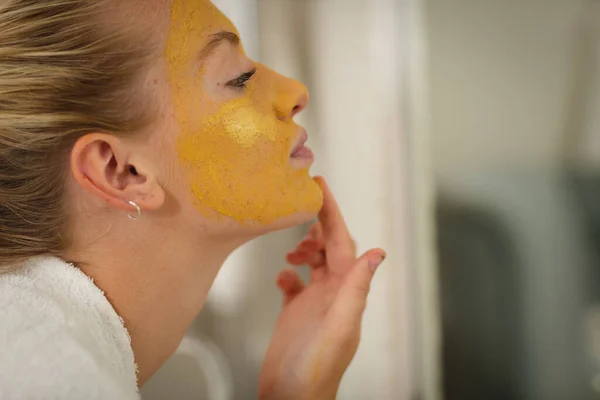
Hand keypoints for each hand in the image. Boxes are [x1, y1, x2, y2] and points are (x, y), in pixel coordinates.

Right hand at [258, 177, 385, 399]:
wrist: (290, 397)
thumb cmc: (314, 370)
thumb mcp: (338, 327)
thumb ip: (357, 290)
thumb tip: (378, 253)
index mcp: (347, 293)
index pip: (342, 243)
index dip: (333, 214)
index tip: (321, 187)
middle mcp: (334, 294)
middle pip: (330, 247)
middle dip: (318, 225)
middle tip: (301, 205)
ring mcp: (315, 303)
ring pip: (314, 263)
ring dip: (304, 250)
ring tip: (293, 254)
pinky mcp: (296, 313)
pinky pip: (295, 284)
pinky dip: (288, 275)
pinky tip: (281, 279)